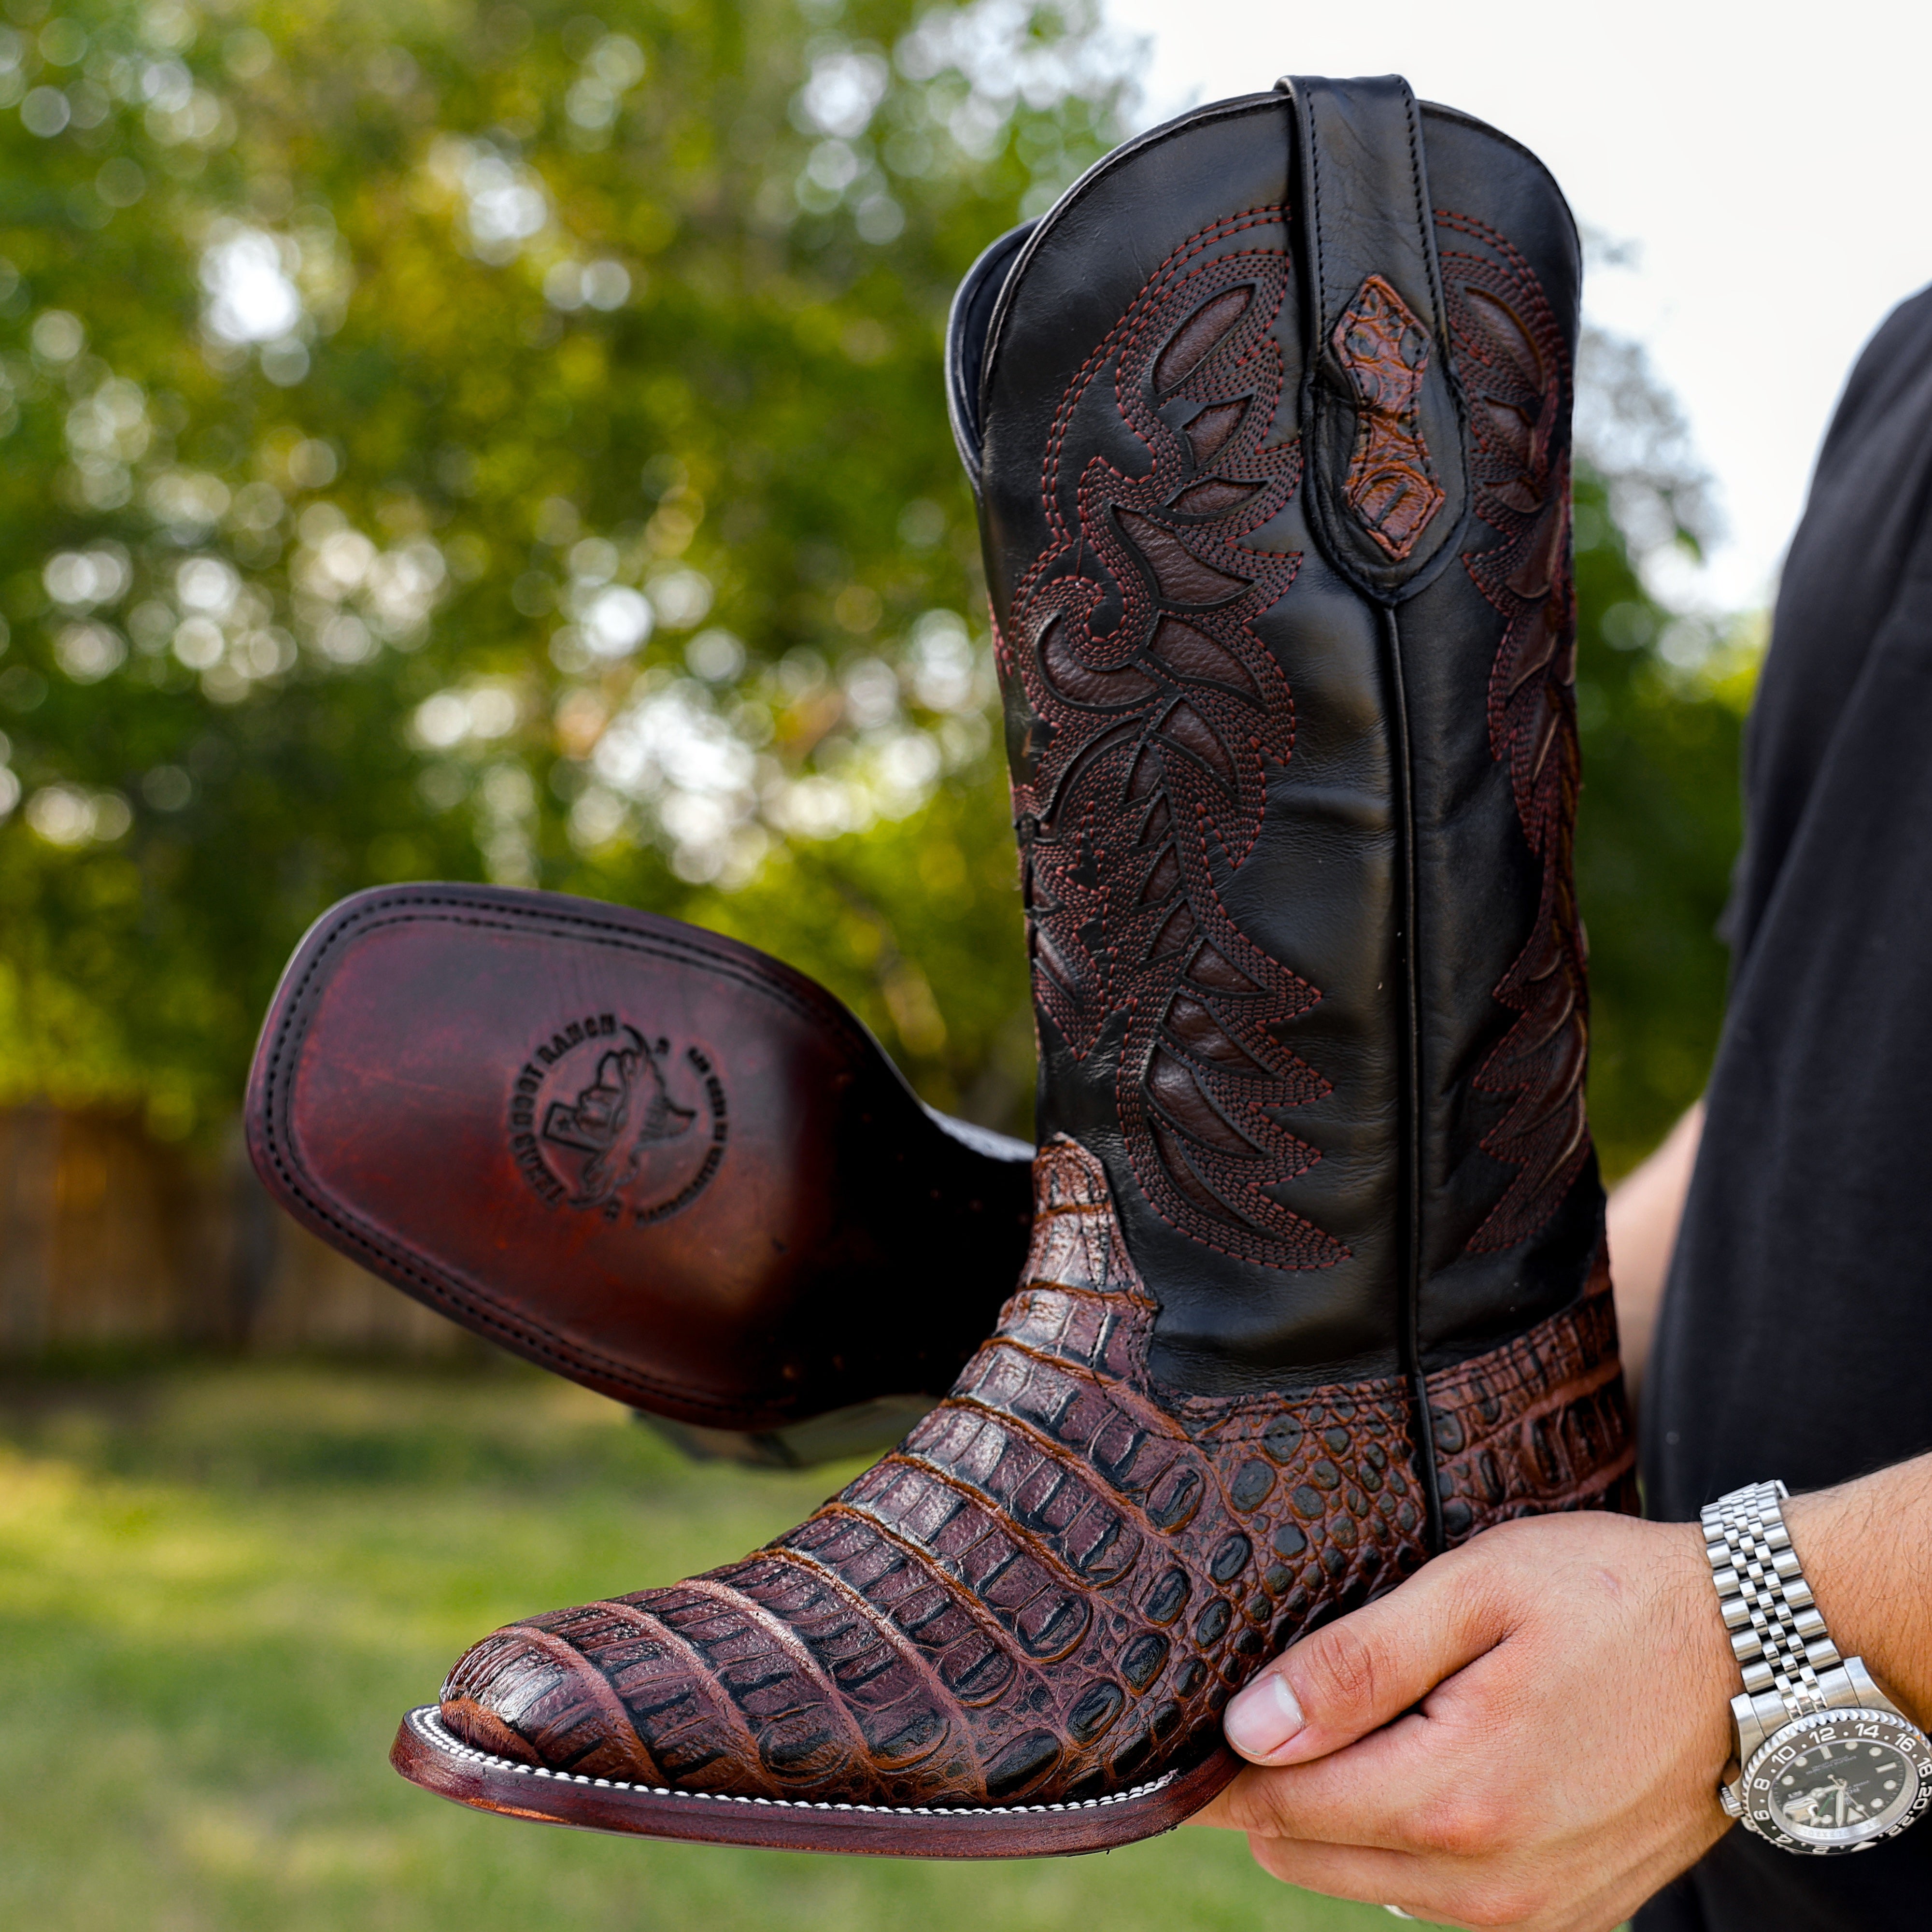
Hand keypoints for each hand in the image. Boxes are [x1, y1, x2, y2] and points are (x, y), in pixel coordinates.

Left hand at [1195, 1511, 1739, 1928]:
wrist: (1756, 1652)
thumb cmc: (1609, 1599)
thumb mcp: (1471, 1592)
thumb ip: (1353, 1666)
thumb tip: (1247, 1729)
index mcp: (1459, 1794)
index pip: (1280, 1808)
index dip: (1229, 1763)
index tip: (1216, 1712)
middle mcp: (1491, 1880)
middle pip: (1311, 1858)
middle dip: (1282, 1788)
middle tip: (1299, 1700)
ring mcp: (1534, 1910)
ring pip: (1369, 1882)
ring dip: (1348, 1815)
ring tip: (1379, 1721)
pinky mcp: (1566, 1915)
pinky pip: (1440, 1898)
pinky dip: (1414, 1841)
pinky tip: (1437, 1761)